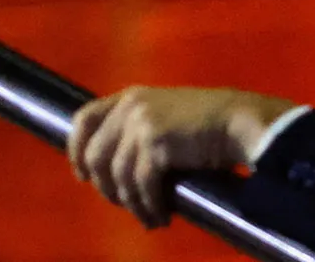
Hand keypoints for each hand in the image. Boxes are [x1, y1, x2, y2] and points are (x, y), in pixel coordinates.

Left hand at [66, 86, 295, 228]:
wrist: (238, 120)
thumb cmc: (207, 123)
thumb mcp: (164, 115)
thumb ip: (138, 130)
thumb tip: (117, 170)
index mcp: (129, 96)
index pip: (84, 118)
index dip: (76, 149)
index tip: (83, 175)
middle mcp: (129, 107)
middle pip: (94, 155)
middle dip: (107, 188)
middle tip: (126, 205)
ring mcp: (140, 124)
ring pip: (117, 177)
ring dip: (132, 205)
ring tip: (149, 218)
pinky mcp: (155, 145)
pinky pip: (141, 186)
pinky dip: (149, 207)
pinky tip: (161, 216)